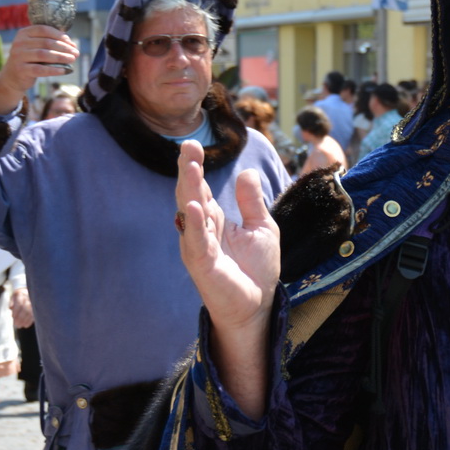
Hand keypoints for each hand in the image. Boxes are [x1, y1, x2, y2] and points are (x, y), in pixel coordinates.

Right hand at [0, 25, 80, 114]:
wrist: (13, 76)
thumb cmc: (30, 59)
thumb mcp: (35, 47)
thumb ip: (48, 42)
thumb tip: (72, 44)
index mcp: (24, 33)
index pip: (44, 29)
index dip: (60, 35)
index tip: (72, 43)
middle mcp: (19, 43)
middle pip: (46, 42)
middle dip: (64, 47)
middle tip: (76, 53)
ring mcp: (18, 56)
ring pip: (44, 54)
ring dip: (61, 57)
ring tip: (72, 59)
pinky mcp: (21, 69)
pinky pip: (40, 69)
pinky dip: (54, 69)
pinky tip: (65, 70)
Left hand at [10, 286, 34, 328]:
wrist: (30, 292)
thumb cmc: (19, 295)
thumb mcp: (14, 296)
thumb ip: (12, 301)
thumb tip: (10, 308)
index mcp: (22, 294)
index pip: (19, 304)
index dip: (16, 311)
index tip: (13, 317)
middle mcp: (29, 298)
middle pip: (25, 309)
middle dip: (20, 318)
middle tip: (16, 325)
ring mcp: (34, 303)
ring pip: (30, 313)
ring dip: (25, 321)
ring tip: (20, 326)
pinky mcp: (37, 308)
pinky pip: (34, 315)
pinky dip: (30, 321)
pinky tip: (26, 325)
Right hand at [176, 141, 278, 332]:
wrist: (257, 305)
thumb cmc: (256, 270)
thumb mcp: (262, 228)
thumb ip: (252, 202)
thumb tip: (247, 172)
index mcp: (214, 219)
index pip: (201, 188)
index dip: (196, 167)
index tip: (193, 144)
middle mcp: (201, 229)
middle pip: (191, 194)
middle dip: (189, 170)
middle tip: (187, 146)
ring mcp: (199, 246)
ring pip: (190, 213)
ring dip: (190, 189)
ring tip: (191, 165)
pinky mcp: (202, 264)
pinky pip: (197, 241)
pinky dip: (195, 224)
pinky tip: (195, 207)